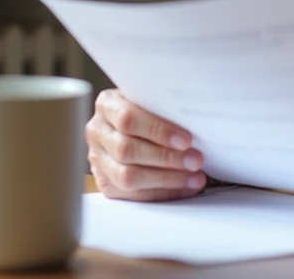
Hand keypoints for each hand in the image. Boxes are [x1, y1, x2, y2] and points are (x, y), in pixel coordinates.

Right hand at [85, 89, 207, 200]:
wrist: (128, 124)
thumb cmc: (147, 108)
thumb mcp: (151, 99)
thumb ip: (163, 107)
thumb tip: (195, 121)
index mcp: (107, 105)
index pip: (128, 119)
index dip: (158, 131)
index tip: (186, 140)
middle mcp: (97, 132)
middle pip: (127, 150)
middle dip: (166, 158)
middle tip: (195, 161)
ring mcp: (98, 160)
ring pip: (127, 177)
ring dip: (166, 179)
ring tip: (194, 177)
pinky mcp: (105, 183)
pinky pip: (132, 195)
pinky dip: (163, 193)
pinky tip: (185, 188)